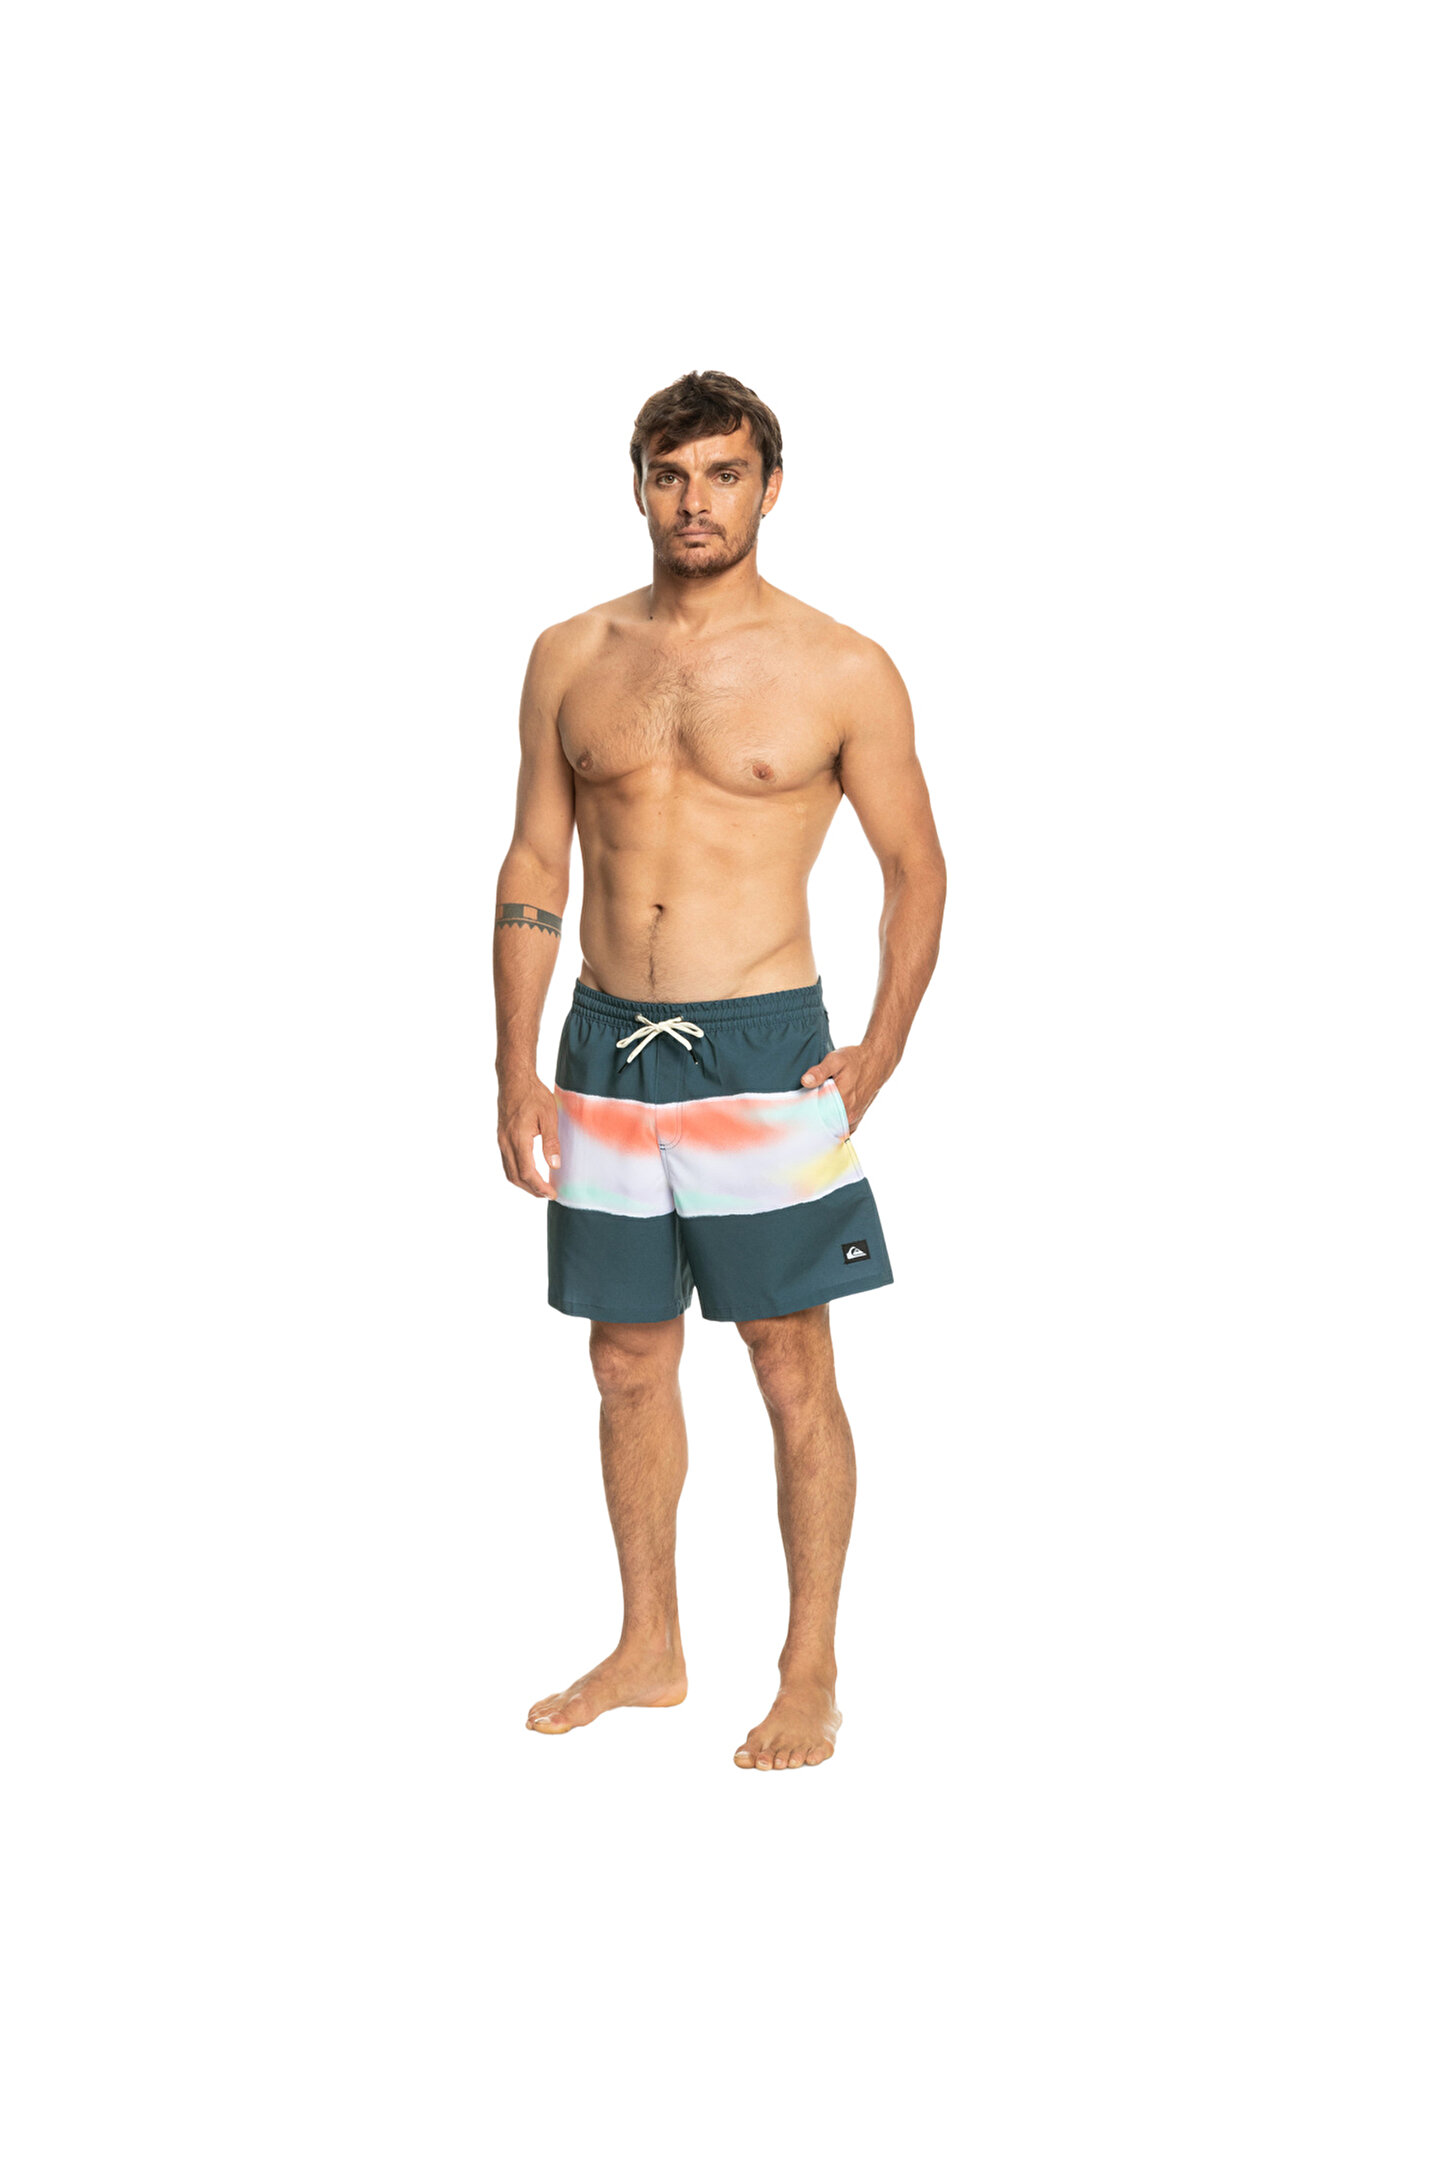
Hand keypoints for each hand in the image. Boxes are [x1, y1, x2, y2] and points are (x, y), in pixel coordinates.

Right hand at [498, 1075, 560, 1197]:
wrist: (514, 1079)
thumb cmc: (533, 1094)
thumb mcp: (549, 1116)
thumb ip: (551, 1142)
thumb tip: (554, 1165)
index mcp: (518, 1139)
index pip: (527, 1172)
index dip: (539, 1187)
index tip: (552, 1193)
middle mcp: (506, 1142)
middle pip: (515, 1177)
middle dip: (531, 1190)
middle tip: (548, 1194)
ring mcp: (501, 1140)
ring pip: (509, 1171)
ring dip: (523, 1183)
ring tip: (539, 1187)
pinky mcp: (501, 1137)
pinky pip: (507, 1162)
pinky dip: (517, 1173)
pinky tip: (529, 1172)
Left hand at [799, 1043, 888, 1131]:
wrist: (877, 1061)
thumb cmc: (855, 1059)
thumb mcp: (835, 1059)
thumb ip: (820, 1071)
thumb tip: (805, 1081)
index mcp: (842, 1102)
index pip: (817, 1120)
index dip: (804, 1118)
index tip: (796, 1114)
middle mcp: (849, 1114)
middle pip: (824, 1127)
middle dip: (812, 1124)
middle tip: (799, 1117)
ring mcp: (854, 1118)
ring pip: (833, 1130)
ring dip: (822, 1126)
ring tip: (811, 1117)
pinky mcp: (857, 1118)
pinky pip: (841, 1129)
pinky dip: (833, 1127)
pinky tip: (824, 1119)